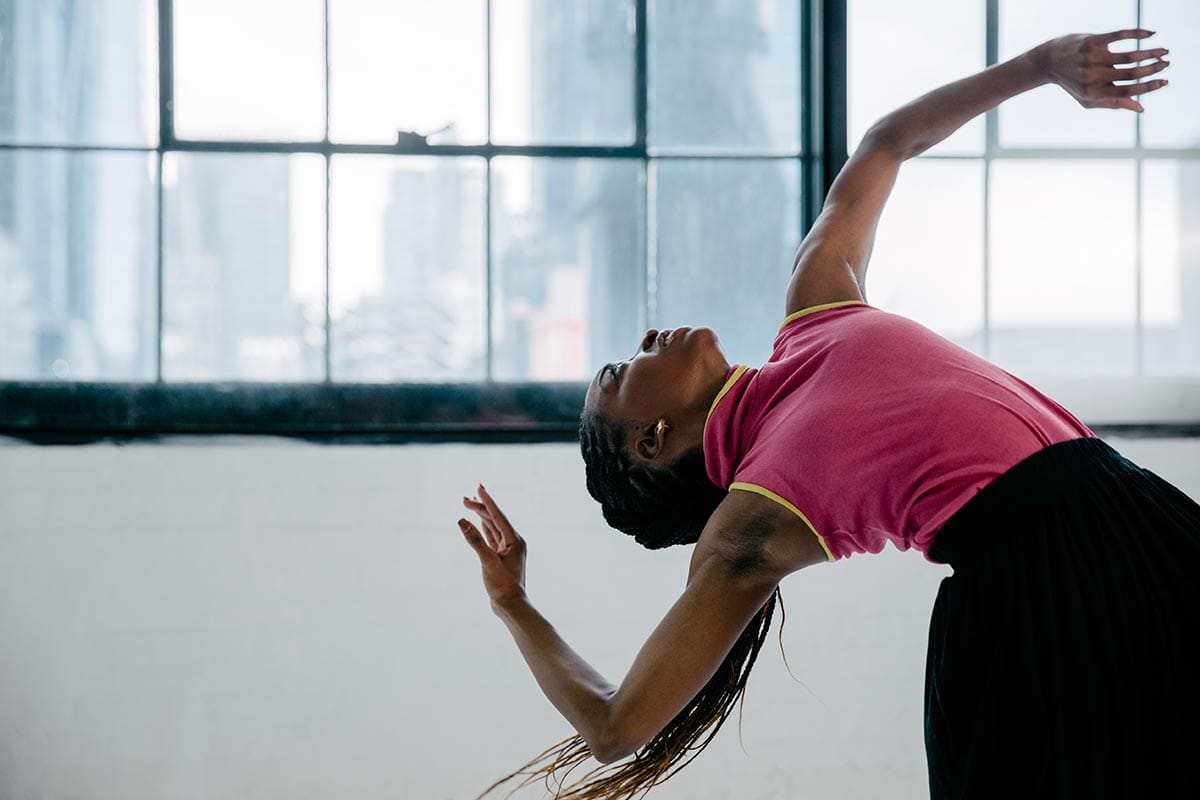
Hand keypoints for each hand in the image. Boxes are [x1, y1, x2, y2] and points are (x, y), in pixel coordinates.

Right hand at [458, 484, 526, 612]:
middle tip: (464, 498)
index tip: (479, 488)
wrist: (510, 606)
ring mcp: (508, 549)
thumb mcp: (487, 562)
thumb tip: (462, 521)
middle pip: (495, 519)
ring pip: (493, 527)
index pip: (498, 516)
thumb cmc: (502, 586)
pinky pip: (491, 537)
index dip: (488, 501)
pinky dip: (483, 528)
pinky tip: (477, 522)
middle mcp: (513, 542)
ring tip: (469, 504)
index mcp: (515, 540)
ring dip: (481, 516)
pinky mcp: (501, 556)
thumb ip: (475, 541)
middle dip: (481, 507)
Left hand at [1037, 28, 1169, 111]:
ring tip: (1163, 51)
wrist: (1048, 61)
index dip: (1149, 87)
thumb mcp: (1089, 98)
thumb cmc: (1072, 83)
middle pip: (1131, 74)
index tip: (1165, 81)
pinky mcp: (1091, 41)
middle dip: (1153, 69)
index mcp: (1093, 93)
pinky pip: (1119, 35)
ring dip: (1150, 53)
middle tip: (1167, 64)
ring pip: (1129, 56)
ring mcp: (1091, 58)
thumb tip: (1142, 108)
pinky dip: (1138, 33)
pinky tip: (1151, 34)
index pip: (1127, 91)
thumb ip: (1114, 102)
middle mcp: (1092, 76)